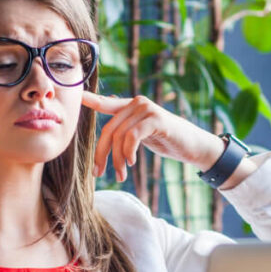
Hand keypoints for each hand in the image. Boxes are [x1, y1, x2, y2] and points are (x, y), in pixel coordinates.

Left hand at [83, 91, 224, 182]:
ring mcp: (147, 109)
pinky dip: (129, 152)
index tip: (77, 96)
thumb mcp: (142, 134)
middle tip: (98, 173)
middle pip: (109, 129)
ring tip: (121, 175)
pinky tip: (132, 163)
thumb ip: (126, 129)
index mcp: (131, 106)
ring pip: (120, 135)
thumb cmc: (167, 141)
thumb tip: (108, 127)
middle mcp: (137, 103)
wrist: (193, 146)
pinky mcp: (156, 119)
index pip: (106, 103)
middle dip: (102, 153)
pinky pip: (132, 136)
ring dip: (118, 159)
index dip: (91, 100)